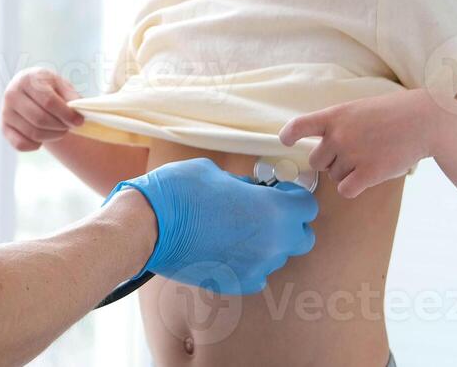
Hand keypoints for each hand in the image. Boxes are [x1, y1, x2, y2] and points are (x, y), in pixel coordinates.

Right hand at [2, 67, 84, 150]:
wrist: (29, 91)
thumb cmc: (47, 87)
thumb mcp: (61, 85)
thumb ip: (72, 97)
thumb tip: (78, 114)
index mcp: (27, 79)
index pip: (49, 102)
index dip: (66, 114)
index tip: (79, 121)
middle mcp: (11, 94)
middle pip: (40, 120)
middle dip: (60, 127)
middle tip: (69, 126)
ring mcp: (6, 112)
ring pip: (33, 133)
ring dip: (53, 136)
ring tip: (60, 129)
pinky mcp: (4, 128)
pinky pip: (21, 144)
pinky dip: (36, 145)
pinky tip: (44, 135)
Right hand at [105, 157, 317, 293]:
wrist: (148, 227)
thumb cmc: (180, 192)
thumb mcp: (217, 173)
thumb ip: (245, 186)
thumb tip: (253, 191)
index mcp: (273, 211)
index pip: (308, 207)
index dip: (294, 197)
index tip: (280, 192)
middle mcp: (271, 243)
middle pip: (303, 238)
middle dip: (290, 224)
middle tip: (265, 212)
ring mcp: (255, 268)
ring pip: (277, 256)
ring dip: (266, 243)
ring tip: (235, 229)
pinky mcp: (236, 284)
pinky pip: (255, 273)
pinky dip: (247, 261)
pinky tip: (225, 247)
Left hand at [279, 88, 435, 198]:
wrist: (424, 121)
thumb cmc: (394, 114)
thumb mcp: (360, 109)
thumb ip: (340, 125)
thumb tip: (326, 146)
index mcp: (335, 116)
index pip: (300, 126)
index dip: (289, 135)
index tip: (285, 140)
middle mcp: (338, 136)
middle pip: (317, 161)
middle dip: (331, 162)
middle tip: (354, 154)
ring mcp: (352, 155)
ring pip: (334, 177)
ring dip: (348, 173)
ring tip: (371, 158)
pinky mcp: (367, 173)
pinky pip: (346, 190)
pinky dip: (354, 187)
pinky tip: (368, 177)